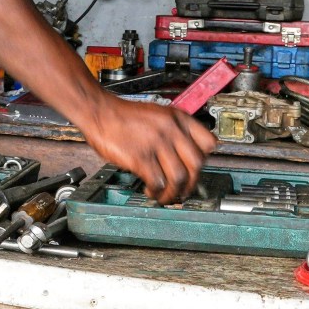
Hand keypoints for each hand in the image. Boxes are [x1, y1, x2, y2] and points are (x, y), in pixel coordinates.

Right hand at [79, 97, 215, 202]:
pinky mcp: (140, 157)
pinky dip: (156, 191)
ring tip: (165, 196)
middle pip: (196, 164)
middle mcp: (171, 130)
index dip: (204, 160)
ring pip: (179, 177)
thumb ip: (174, 131)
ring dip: (173, 193)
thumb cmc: (124, 115)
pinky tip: (150, 190)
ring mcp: (156, 144)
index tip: (196, 169)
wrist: (100, 112)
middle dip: (191, 183)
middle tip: (184, 190)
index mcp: (178, 119)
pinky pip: (158, 182)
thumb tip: (183, 155)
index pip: (208, 142)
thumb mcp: (158, 114)